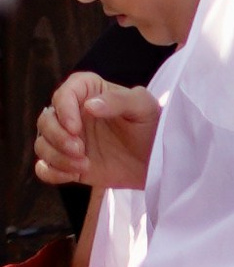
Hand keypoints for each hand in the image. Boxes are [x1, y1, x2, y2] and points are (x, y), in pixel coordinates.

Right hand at [35, 75, 158, 191]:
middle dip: (57, 137)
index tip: (76, 128)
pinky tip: (72, 174)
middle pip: (46, 120)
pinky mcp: (69, 163)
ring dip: (56, 156)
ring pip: (42, 144)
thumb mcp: (143, 107)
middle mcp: (73, 114)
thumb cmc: (152, 126)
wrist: (159, 161)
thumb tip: (89, 105)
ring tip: (83, 164)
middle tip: (80, 150)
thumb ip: (118, 101)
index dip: (64, 110)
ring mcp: (69, 140)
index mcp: (88, 92)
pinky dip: (51, 172)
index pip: (64, 94)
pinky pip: (45, 168)